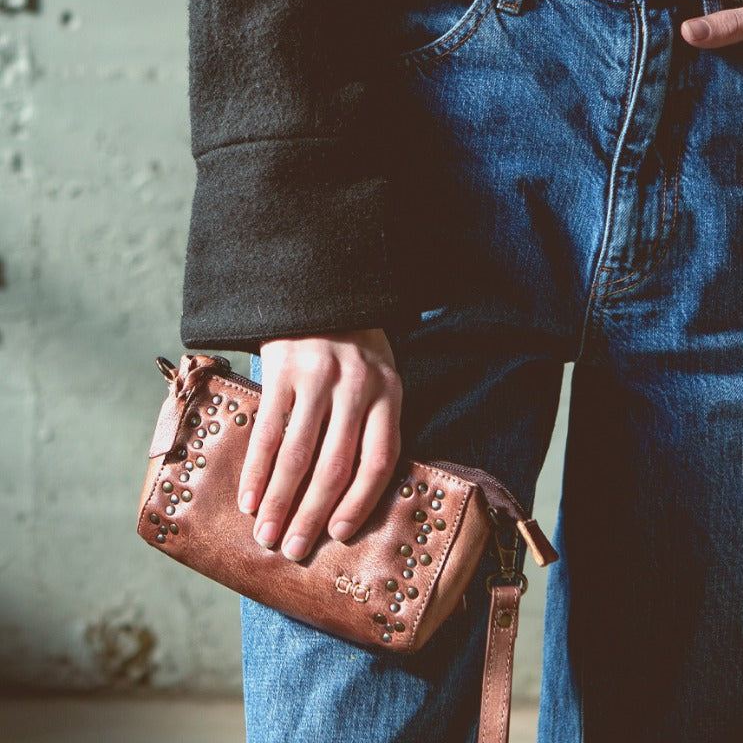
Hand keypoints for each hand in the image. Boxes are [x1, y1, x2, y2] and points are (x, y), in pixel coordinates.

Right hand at [239, 330, 402, 560]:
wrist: (320, 293)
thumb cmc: (353, 348)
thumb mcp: (378, 377)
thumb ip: (371, 422)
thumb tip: (349, 495)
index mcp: (389, 393)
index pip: (380, 460)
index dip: (361, 503)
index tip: (341, 536)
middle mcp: (357, 388)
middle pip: (336, 465)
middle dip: (312, 515)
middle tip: (294, 551)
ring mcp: (318, 379)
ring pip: (298, 454)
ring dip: (280, 501)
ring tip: (267, 535)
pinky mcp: (283, 370)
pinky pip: (268, 430)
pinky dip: (257, 469)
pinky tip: (250, 497)